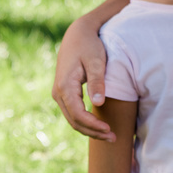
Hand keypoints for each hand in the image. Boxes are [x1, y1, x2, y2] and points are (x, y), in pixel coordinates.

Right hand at [52, 18, 114, 140]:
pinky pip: (73, 113)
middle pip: (74, 121)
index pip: (77, 114)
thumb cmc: (89, 46)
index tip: (110, 130)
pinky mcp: (64, 94)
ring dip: (90, 130)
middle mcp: (58, 93)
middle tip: (114, 138)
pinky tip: (101, 126)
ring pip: (73, 120)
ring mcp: (59, 94)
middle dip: (93, 132)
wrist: (77, 34)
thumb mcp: (96, 60)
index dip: (93, 125)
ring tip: (110, 135)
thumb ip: (97, 81)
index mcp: (65, 86)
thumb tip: (98, 103)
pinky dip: (86, 122)